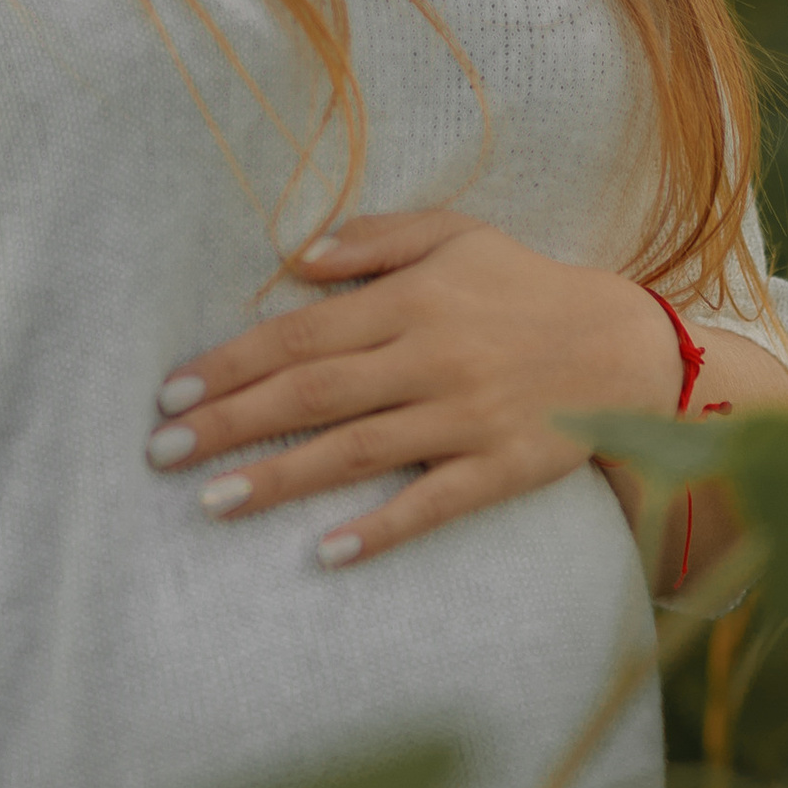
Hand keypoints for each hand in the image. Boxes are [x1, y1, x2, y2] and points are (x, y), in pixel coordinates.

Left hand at [147, 208, 727, 568]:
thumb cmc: (524, 285)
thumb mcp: (456, 234)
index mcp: (412, 300)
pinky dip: (379, 530)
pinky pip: (431, 504)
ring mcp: (465, 418)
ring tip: (213, 501)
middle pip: (313, 393)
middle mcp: (431, 358)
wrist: (625, 347)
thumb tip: (297, 259)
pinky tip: (325, 552)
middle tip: (162, 452)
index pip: (301, 334)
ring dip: (280, 477)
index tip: (172, 392)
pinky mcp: (500, 470)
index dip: (232, 364)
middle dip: (231, 422)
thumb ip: (375, 240)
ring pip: (357, 451)